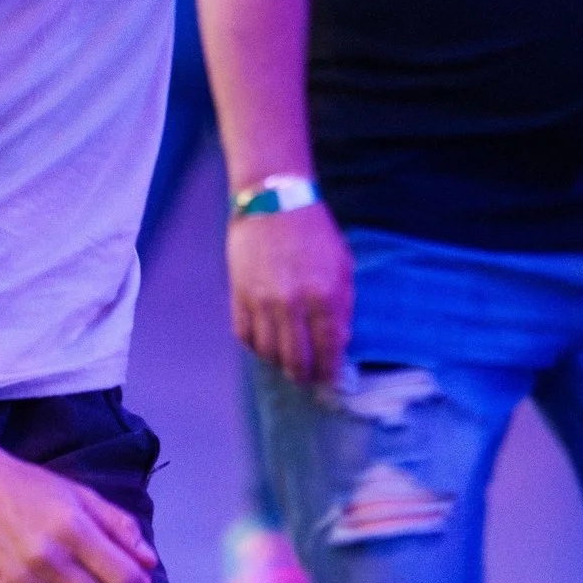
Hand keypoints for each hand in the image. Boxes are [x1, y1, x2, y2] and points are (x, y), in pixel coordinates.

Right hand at [228, 199, 352, 387]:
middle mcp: (294, 302)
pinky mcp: (239, 295)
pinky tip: (265, 343)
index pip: (329, 348)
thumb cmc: (313, 232)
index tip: (330, 381)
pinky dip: (255, 346)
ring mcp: (263, 301)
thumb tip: (339, 341)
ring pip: (268, 352)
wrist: (273, 201)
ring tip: (286, 363)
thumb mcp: (342, 264)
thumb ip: (343, 304)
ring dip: (278, 364)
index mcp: (325, 294)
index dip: (330, 371)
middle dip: (304, 376)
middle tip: (307, 380)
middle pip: (296, 359)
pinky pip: (245, 335)